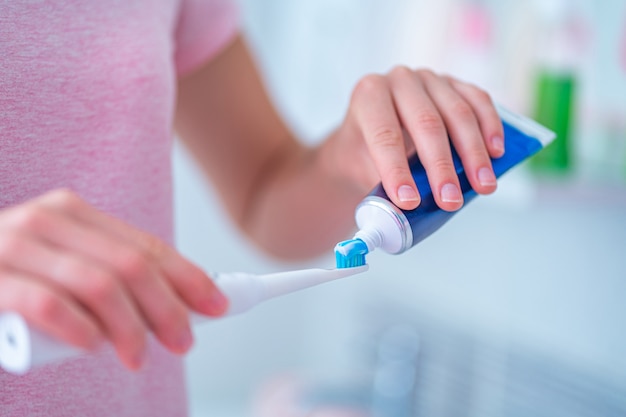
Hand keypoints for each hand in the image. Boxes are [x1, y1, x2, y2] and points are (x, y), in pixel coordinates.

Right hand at [0, 189, 226, 369]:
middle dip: (168, 308)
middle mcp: (46, 222)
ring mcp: (14, 248)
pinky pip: (46, 306)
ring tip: (139, 358)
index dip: (188, 277)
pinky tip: (93, 347)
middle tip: (184, 342)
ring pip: (98, 285)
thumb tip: (175, 304)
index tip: (218, 304)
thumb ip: (106, 273)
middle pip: (130, 266)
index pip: (145, 246)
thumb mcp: (63, 264)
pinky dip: (79, 331)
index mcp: (72, 213)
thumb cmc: (10, 277)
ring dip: (131, 328)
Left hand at [325, 68, 504, 211]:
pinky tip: (497, 153)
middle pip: (426, 122)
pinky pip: (479, 101)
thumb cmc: (367, 152)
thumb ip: (383, 186)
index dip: (397, 169)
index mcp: (368, 96)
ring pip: (457, 113)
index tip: (410, 201)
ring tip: (483, 186)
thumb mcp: (362, 168)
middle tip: (450, 200)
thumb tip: (411, 213)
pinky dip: (490, 127)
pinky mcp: (455, 83)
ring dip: (473, 154)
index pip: (384, 134)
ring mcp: (429, 79)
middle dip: (441, 167)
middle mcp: (399, 80)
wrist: (373, 132)